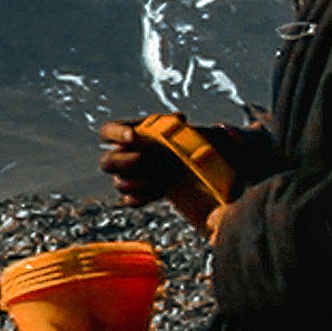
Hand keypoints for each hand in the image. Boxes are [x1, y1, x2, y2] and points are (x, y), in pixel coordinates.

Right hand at [98, 112, 234, 226]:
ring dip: (138, 182)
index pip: (107, 132)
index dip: (116, 133)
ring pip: (119, 182)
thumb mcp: (214, 136)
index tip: (135, 136)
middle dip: (125, 162)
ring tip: (161, 179)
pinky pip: (130, 199)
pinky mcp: (142, 194)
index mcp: (136, 133)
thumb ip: (217, 132)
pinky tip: (161, 191)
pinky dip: (142, 197)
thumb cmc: (210, 147)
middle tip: (145, 160)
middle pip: (107, 162)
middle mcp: (130, 155)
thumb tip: (224, 131)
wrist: (214, 171)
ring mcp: (134, 177)